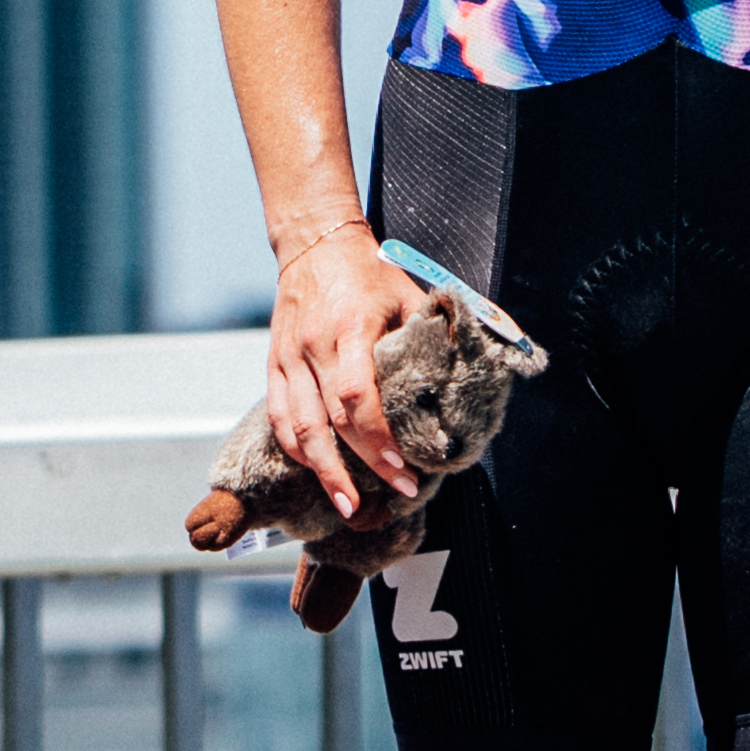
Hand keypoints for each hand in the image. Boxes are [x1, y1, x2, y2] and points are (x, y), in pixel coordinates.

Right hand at [262, 224, 433, 521]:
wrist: (313, 243)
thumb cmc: (368, 273)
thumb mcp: (409, 295)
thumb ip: (436, 333)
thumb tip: (475, 369)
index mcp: (351, 327)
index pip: (356, 395)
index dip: (379, 440)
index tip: (405, 469)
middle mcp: (315, 345)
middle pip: (332, 421)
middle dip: (363, 466)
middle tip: (396, 494)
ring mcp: (289, 356)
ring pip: (299, 428)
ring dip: (324, 472)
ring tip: (348, 507)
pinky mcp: (274, 363)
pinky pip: (279, 416)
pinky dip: (297, 450)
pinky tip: (317, 472)